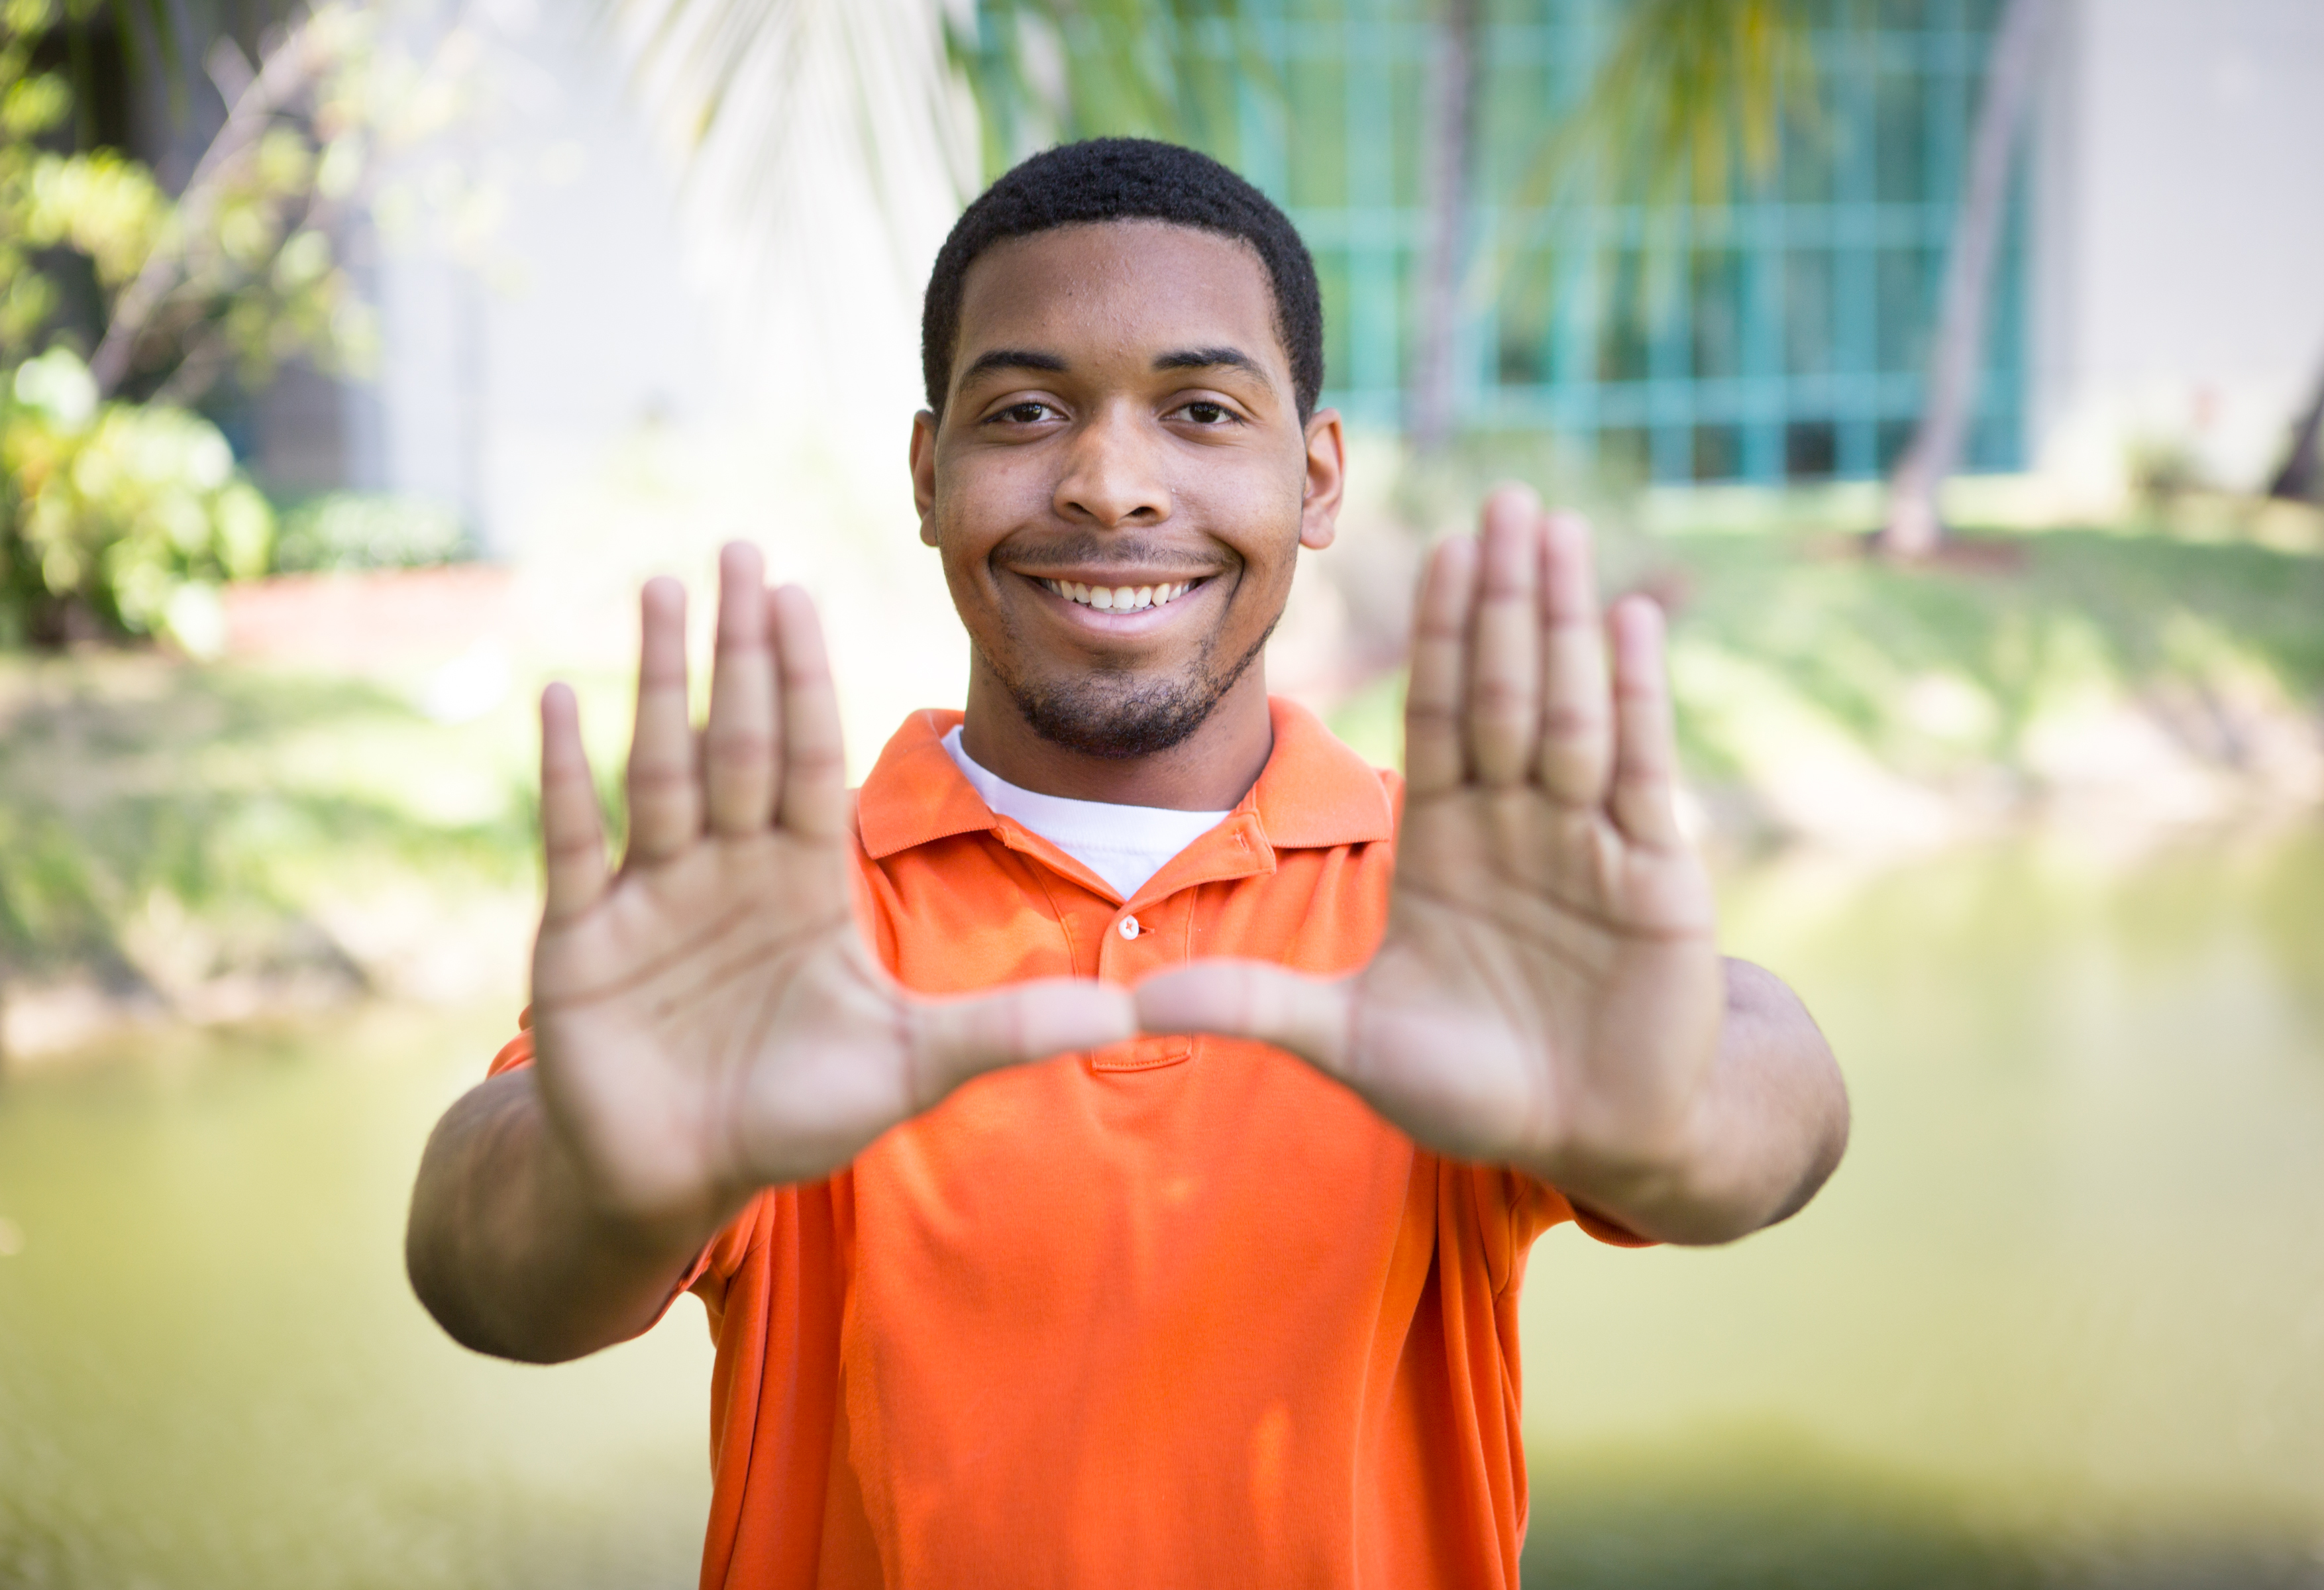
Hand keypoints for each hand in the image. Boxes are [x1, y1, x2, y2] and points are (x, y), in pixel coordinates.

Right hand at [529, 544, 1133, 1229]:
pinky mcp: (582, 939)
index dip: (807, 678)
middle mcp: (726, 867)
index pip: (808, 756)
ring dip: (659, 680)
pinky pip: (577, 841)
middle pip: (739, 739)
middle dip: (741, 648)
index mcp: (802, 879)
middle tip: (737, 549)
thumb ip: (1008, 1030)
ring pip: (661, 767)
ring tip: (660, 588)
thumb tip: (1127, 1018)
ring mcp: (651, 896)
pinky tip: (560, 697)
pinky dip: (566, 773)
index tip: (802, 591)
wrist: (680, 1179)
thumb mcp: (914, 1064)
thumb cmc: (792, 1114)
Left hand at [1136, 488, 1725, 1215]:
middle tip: (1504, 496)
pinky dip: (1638, 693)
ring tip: (1557, 529)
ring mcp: (1589, 842)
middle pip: (1502, 687)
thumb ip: (1255, 1006)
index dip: (1439, 631)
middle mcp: (1518, 824)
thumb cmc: (1475, 1089)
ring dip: (1563, 618)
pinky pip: (1640, 767)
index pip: (1438, 713)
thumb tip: (1133, 1000)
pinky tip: (1632, 617)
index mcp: (1445, 845)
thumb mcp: (1349, 1042)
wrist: (1594, 1139)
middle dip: (1501, 596)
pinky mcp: (1655, 874)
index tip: (1438, 545)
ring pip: (1569, 706)